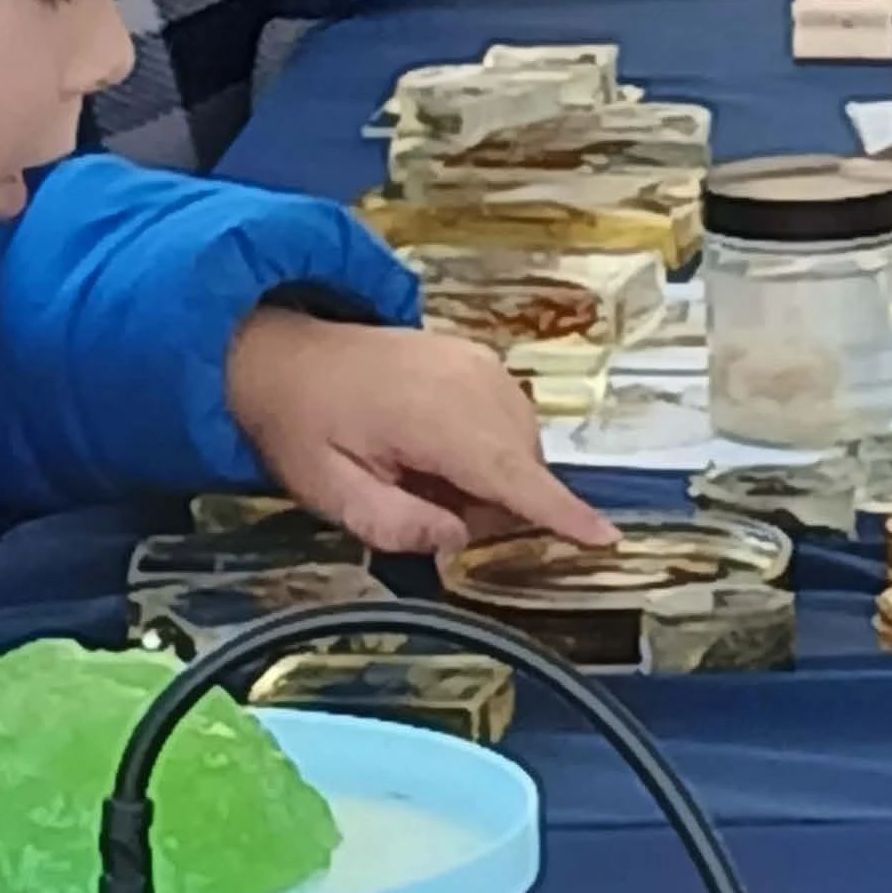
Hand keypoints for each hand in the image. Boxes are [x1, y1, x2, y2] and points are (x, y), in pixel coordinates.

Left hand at [226, 308, 620, 558]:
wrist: (285, 354)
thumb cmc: (302, 426)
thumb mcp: (328, 491)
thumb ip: (393, 524)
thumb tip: (458, 539)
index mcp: (431, 417)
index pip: (511, 475)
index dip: (559, 512)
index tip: (605, 537)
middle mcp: (470, 383)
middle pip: (522, 468)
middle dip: (490, 506)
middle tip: (418, 501)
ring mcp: (479, 364)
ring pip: (522, 447)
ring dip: (488, 478)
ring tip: (420, 473)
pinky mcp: (480, 359)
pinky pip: (511, 421)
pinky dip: (487, 449)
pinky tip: (435, 449)